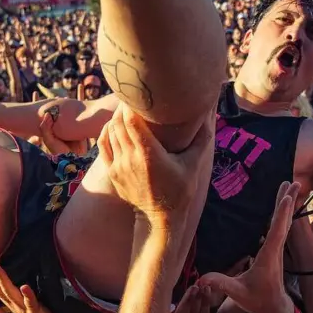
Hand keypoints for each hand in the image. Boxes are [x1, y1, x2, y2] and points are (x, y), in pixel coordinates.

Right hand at [0, 259, 63, 312]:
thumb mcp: (21, 300)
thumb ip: (13, 289)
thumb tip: (8, 272)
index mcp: (9, 299)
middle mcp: (12, 303)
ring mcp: (23, 309)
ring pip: (8, 292)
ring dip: (0, 277)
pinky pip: (31, 304)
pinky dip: (27, 296)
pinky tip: (24, 286)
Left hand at [97, 106, 213, 227]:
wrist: (160, 217)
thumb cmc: (180, 190)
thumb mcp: (194, 165)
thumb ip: (202, 139)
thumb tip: (208, 115)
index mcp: (149, 154)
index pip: (131, 120)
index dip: (131, 104)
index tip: (139, 95)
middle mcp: (130, 158)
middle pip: (118, 123)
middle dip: (124, 108)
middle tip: (132, 98)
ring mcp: (119, 165)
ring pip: (110, 132)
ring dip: (116, 118)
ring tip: (126, 110)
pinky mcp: (112, 172)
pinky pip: (103, 144)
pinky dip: (107, 131)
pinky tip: (114, 126)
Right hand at [197, 182, 298, 312]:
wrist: (275, 309)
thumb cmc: (258, 301)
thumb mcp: (237, 293)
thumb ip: (221, 283)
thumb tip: (202, 279)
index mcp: (269, 256)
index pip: (277, 231)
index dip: (281, 214)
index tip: (288, 197)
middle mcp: (276, 249)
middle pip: (284, 221)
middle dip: (288, 201)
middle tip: (294, 182)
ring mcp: (277, 249)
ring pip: (284, 222)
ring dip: (287, 204)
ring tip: (292, 185)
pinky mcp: (275, 251)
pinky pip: (280, 227)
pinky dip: (282, 213)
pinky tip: (282, 205)